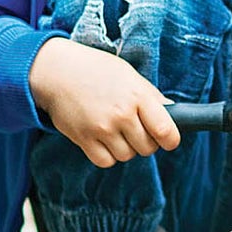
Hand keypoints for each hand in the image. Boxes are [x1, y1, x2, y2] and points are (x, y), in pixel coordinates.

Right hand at [28, 37, 179, 167]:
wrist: (58, 71)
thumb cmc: (97, 70)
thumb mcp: (129, 75)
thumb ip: (151, 96)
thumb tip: (173, 112)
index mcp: (138, 96)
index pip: (166, 131)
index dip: (171, 140)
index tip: (168, 139)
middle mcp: (121, 114)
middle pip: (147, 148)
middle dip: (146, 143)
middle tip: (137, 130)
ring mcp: (102, 128)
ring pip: (127, 156)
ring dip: (126, 148)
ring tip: (116, 130)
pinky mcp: (84, 139)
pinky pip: (105, 161)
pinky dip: (107, 155)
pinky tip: (104, 138)